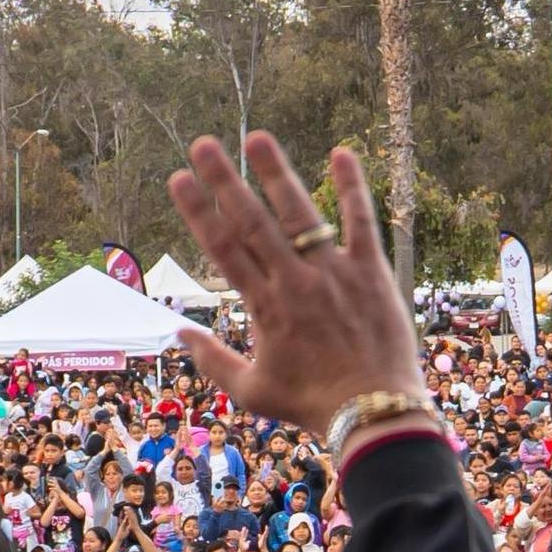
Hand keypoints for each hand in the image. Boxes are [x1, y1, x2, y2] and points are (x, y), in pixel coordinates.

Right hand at [163, 134, 423, 436]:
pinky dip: (353, 188)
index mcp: (264, 307)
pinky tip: (342, 153)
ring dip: (277, 174)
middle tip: (203, 144)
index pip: (224, 249)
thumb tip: (177, 333)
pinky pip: (361, 223)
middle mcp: (295, 282)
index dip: (198, 212)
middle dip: (224, 181)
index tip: (178, 179)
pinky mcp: (371, 273)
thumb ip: (212, 360)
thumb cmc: (311, 406)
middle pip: (253, 222)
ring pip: (300, 214)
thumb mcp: (251, 392)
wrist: (374, 413)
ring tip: (257, 138)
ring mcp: (334, 274)